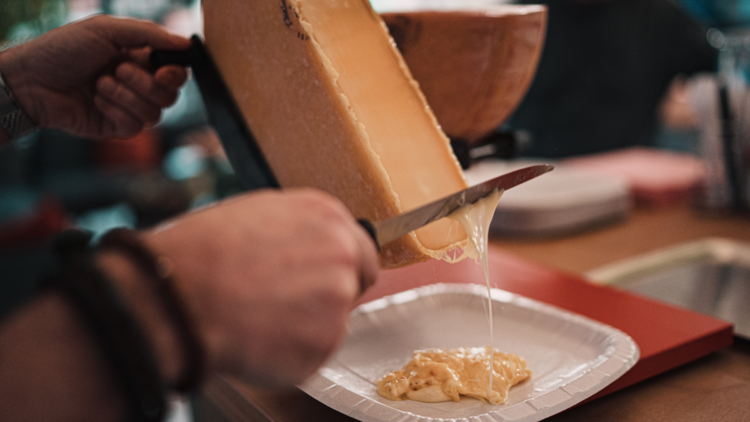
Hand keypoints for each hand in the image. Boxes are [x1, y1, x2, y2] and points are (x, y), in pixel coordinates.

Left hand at [0, 15, 189, 139]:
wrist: (32, 79)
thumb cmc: (64, 49)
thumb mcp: (106, 29)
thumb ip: (149, 34)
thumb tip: (185, 43)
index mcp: (139, 59)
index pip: (176, 72)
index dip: (175, 74)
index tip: (162, 71)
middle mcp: (138, 85)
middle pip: (170, 95)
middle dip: (145, 83)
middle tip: (117, 70)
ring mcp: (128, 108)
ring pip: (155, 114)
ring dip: (126, 96)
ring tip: (100, 84)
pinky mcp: (116, 128)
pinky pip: (136, 127)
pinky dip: (117, 112)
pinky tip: (97, 101)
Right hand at [143, 189, 378, 385]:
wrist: (177, 294)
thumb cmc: (200, 253)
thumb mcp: (257, 215)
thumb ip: (298, 231)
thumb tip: (306, 248)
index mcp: (325, 215)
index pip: (360, 248)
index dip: (340, 267)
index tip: (322, 278)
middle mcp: (341, 251)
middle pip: (354, 283)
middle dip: (330, 296)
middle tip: (288, 304)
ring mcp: (337, 297)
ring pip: (334, 320)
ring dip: (307, 325)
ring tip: (260, 317)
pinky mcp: (325, 341)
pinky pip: (315, 351)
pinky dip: (292, 353)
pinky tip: (259, 337)